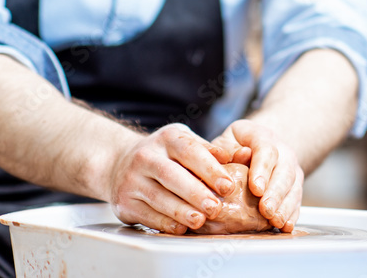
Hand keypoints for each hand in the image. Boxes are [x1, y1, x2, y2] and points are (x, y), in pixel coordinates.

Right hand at [107, 123, 233, 234]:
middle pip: (172, 175)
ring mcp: (131, 179)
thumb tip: (245, 155)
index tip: (228, 186)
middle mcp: (146, 156)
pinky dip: (165, 222)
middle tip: (216, 207)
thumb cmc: (168, 155)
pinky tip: (181, 228)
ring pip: (158, 197)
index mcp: (167, 138)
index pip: (190, 152)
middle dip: (196, 193)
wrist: (121, 163)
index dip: (210, 169)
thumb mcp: (188, 144)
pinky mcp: (124, 202)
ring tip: (200, 220)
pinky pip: (147, 214)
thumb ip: (215, 152)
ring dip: (181, 211)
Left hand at [212, 119, 303, 231]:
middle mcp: (283, 152)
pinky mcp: (295, 186)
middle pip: (284, 172)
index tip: (256, 188)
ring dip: (285, 206)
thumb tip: (235, 157)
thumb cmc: (235, 144)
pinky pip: (297, 200)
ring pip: (294, 187)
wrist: (257, 145)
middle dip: (276, 193)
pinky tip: (286, 225)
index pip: (267, 150)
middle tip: (266, 210)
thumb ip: (227, 150)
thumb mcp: (226, 140)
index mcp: (262, 136)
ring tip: (275, 221)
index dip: (263, 170)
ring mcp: (292, 169)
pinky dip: (292, 214)